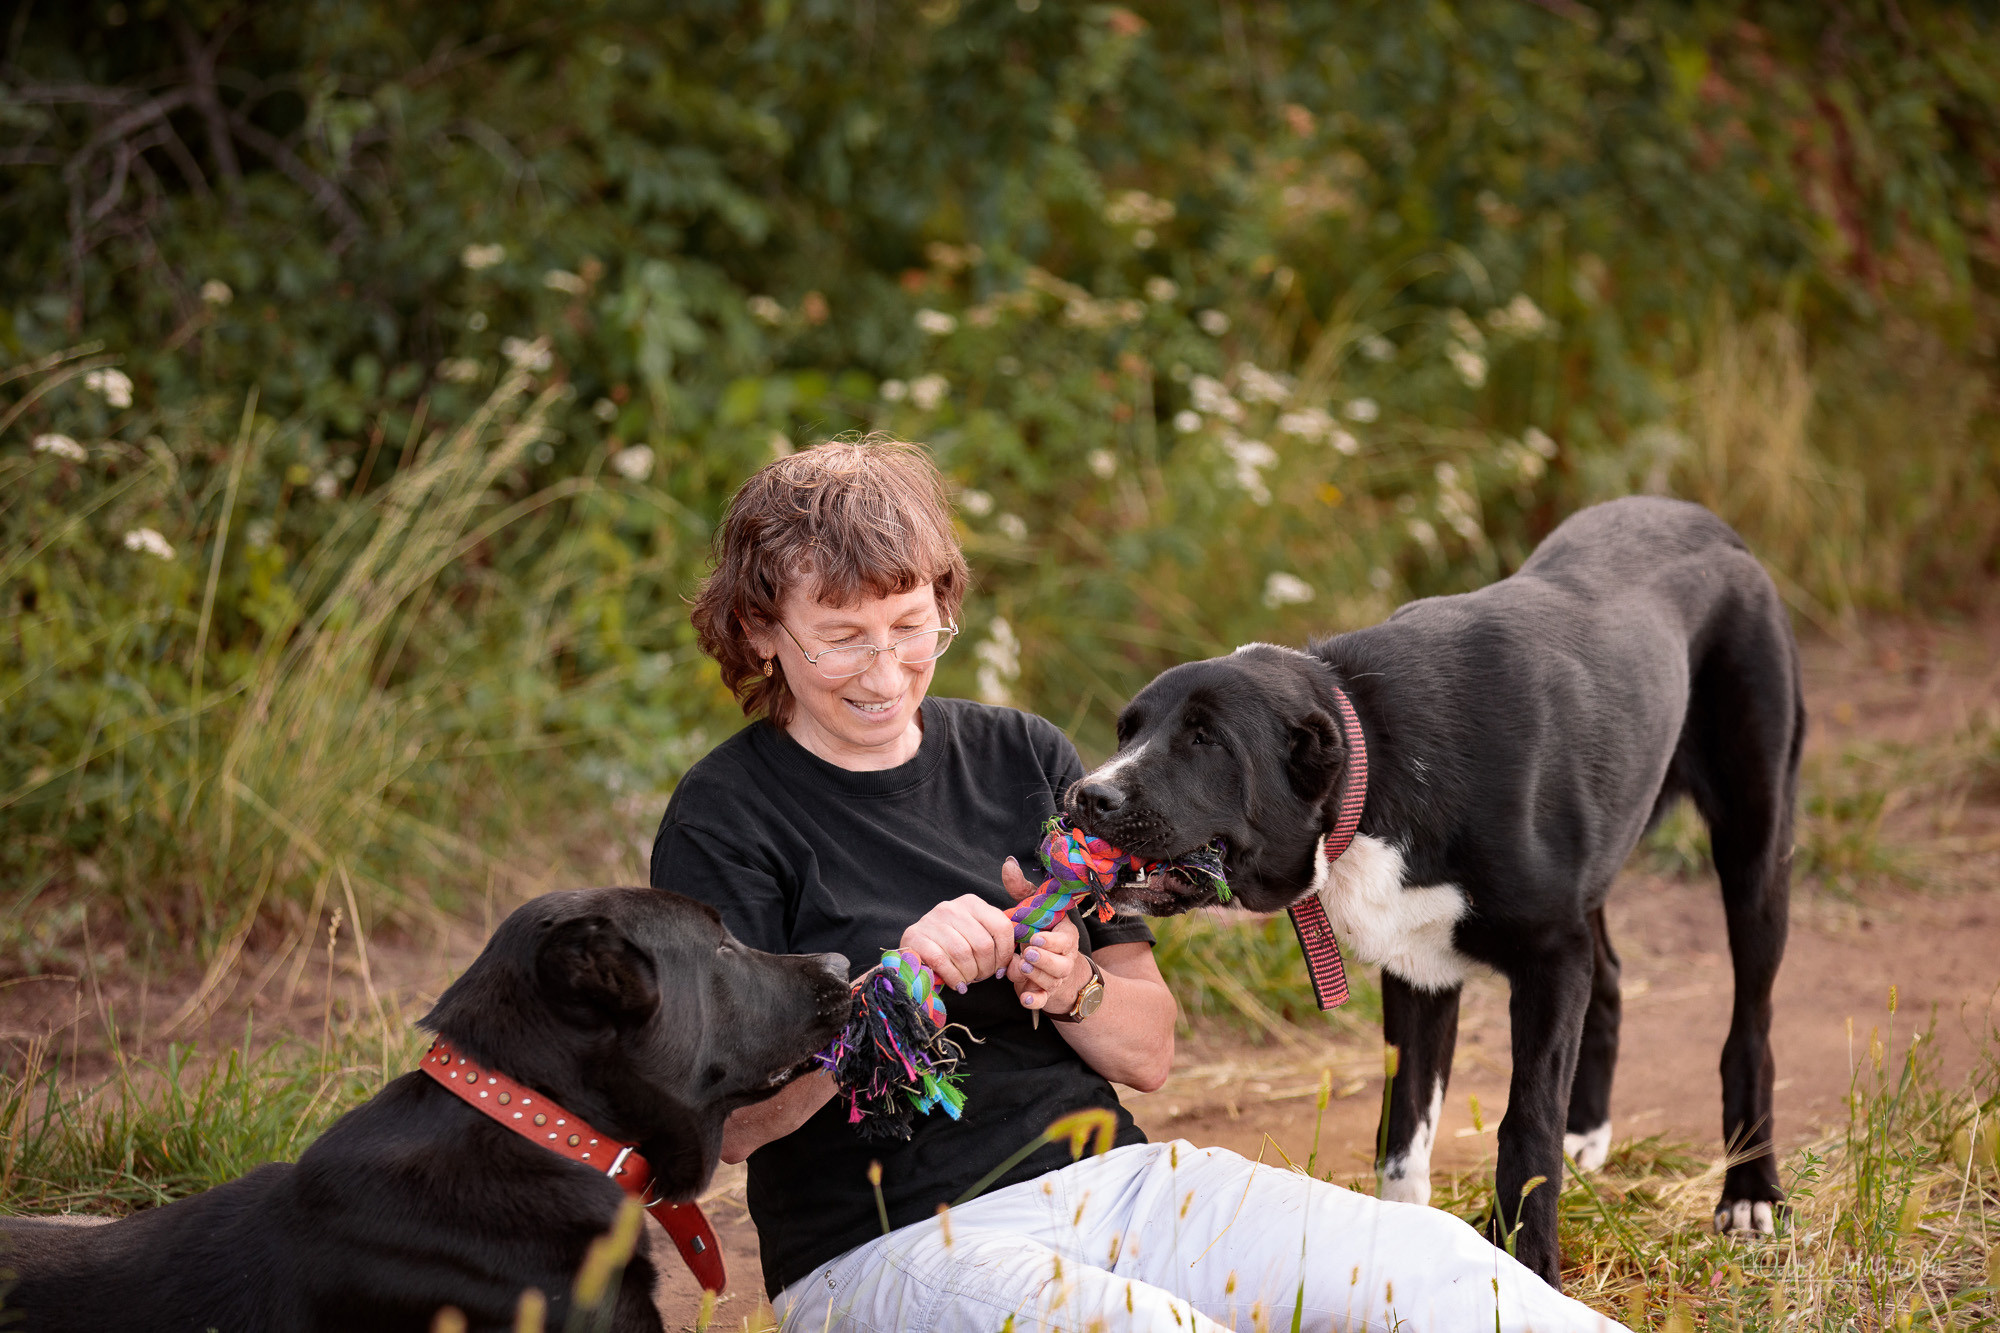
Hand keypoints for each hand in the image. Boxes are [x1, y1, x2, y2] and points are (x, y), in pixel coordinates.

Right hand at [899, 893, 1016, 992]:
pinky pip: (941, 961)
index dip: (1005, 953)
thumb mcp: (979, 938)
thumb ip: (1001, 948)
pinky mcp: (915, 936)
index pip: (1001, 926)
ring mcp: (931, 920)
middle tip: (981, 976)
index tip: (999, 969)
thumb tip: (1019, 966)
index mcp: (972, 903)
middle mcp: (952, 907)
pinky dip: (953, 977)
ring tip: (968, 980)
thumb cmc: (954, 944)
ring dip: (969, 974)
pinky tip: (957, 984)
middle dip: (986, 968)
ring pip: (962, 953)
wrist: (917, 947)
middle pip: (983, 944)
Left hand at [1001, 857, 1084, 1014]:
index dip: (1050, 940)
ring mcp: (1057, 977)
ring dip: (1034, 975)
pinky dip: (1034, 1000)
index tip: (1035, 937)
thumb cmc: (1040, 931)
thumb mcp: (1034, 908)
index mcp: (1065, 934)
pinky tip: (1024, 998)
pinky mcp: (1046, 993)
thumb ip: (1021, 889)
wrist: (1054, 968)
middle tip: (1027, 953)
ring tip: (1021, 967)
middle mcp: (1065, 957)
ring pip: (1050, 980)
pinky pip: (1043, 1000)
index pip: (1064, 939)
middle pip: (1059, 962)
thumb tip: (1008, 863)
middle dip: (1042, 958)